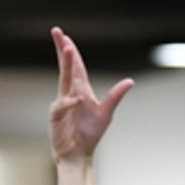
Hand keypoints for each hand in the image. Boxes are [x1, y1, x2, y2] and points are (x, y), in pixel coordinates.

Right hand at [48, 28, 134, 163]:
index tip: (65, 38)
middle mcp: (70, 93)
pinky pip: (63, 104)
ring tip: (66, 49)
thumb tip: (130, 81)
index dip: (71, 52)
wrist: (78, 153)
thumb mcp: (106, 113)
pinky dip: (69, 102)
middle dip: (62, 49)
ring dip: (65, 64)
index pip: (76, 67)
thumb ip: (115, 96)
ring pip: (63, 79)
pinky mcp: (55, 115)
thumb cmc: (90, 134)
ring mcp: (61, 103)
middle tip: (57, 32)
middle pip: (66, 67)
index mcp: (81, 90)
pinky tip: (78, 99)